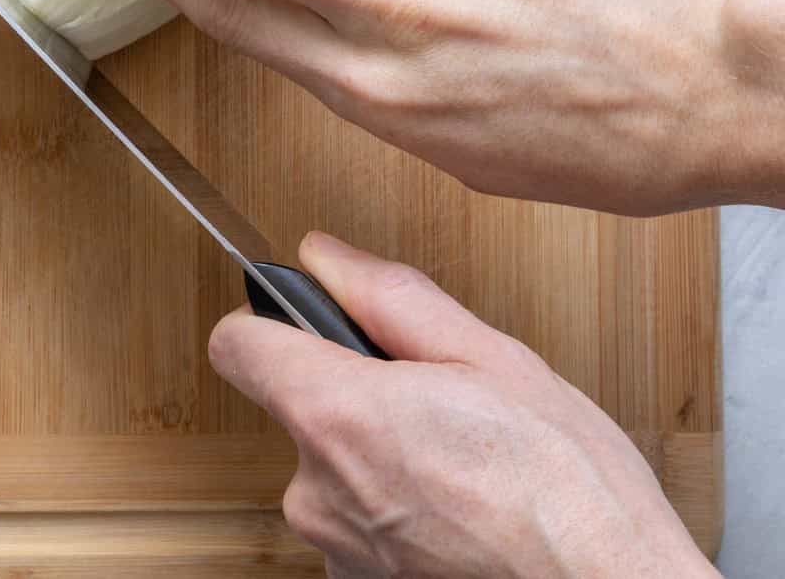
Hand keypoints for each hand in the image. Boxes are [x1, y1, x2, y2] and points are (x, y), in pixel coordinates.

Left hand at [209, 232, 716, 578]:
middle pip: (299, 409)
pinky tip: (462, 511)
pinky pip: (360, 524)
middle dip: (355, 393)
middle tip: (438, 400)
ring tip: (463, 462)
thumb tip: (325, 256)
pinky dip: (399, 510)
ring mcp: (338, 552)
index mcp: (340, 416)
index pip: (236, 346)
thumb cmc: (569, 490)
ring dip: (382, 457)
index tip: (305, 319)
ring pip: (335, 470)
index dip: (267, 321)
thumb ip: (390, 297)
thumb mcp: (491, 356)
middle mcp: (320, 493)